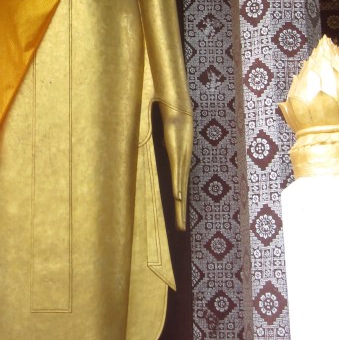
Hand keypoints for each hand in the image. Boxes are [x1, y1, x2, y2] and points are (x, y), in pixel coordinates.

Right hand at [160, 102, 192, 230]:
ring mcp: (181, 160)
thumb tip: (154, 147)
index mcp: (180, 165)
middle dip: (181, 213)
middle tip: (181, 229)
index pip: (180, 189)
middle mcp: (183, 165)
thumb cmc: (172, 121)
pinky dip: (178, 186)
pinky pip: (177, 173)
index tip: (179, 219)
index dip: (180, 205)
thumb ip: (162, 147)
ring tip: (180, 221)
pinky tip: (178, 198)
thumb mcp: (167, 139)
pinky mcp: (177, 153)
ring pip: (181, 187)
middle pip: (183, 194)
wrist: (178, 109)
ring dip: (181, 206)